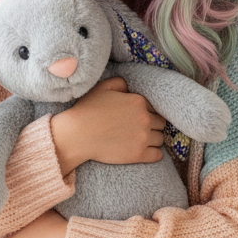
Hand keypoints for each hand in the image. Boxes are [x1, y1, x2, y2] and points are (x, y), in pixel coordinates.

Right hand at [51, 77, 165, 174]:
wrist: (76, 135)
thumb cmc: (87, 110)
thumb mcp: (102, 88)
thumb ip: (121, 83)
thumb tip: (130, 88)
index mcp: (138, 101)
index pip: (155, 107)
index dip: (147, 112)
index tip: (138, 118)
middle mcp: (145, 118)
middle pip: (160, 123)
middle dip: (152, 125)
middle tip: (139, 129)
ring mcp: (143, 138)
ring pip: (160, 139)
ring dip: (153, 139)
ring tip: (140, 140)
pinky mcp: (138, 155)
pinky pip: (158, 155)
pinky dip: (153, 153)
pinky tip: (144, 151)